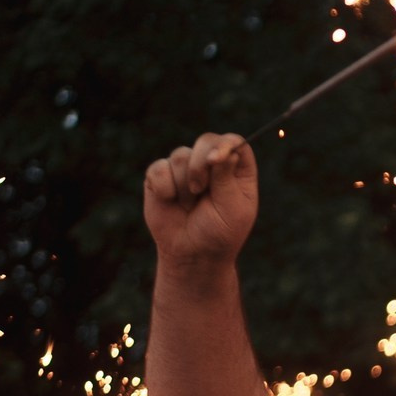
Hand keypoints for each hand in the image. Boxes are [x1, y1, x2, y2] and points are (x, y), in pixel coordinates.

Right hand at [143, 133, 258, 270]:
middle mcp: (212, 164)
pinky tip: (171, 202)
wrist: (192, 255)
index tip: (216, 159)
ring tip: (189, 206)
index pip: (234, 142)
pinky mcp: (161, 175)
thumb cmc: (219, 233)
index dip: (225, 145)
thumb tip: (223, 150)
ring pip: (180, 155)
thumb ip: (227, 178)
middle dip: (201, 166)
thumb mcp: (232, 209)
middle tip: (201, 191)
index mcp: (237, 170)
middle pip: (206, 141)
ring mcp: (185, 168)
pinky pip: (159, 168)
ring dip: (184, 186)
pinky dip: (165, 188)